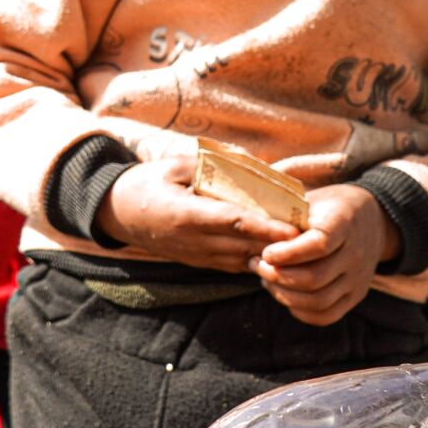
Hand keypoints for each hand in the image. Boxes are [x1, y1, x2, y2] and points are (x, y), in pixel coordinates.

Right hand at [96, 155, 299, 272]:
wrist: (117, 214)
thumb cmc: (146, 183)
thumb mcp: (173, 165)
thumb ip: (211, 164)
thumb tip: (251, 163)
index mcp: (185, 214)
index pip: (233, 222)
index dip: (264, 227)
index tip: (292, 228)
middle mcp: (193, 241)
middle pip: (244, 244)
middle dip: (278, 242)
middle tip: (311, 233)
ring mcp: (196, 256)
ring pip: (242, 259)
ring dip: (270, 253)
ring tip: (301, 242)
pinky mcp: (199, 262)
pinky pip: (234, 264)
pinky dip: (256, 258)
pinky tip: (278, 251)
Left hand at [253, 184, 396, 325]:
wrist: (372, 220)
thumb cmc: (329, 207)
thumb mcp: (311, 199)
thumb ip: (286, 215)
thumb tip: (251, 227)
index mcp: (344, 222)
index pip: (320, 244)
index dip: (288, 253)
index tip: (266, 252)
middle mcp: (356, 253)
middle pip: (315, 278)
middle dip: (278, 276)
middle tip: (258, 266)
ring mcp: (358, 278)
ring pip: (319, 300)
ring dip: (285, 295)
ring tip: (267, 280)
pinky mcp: (356, 296)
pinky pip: (326, 315)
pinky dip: (300, 311)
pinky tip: (284, 295)